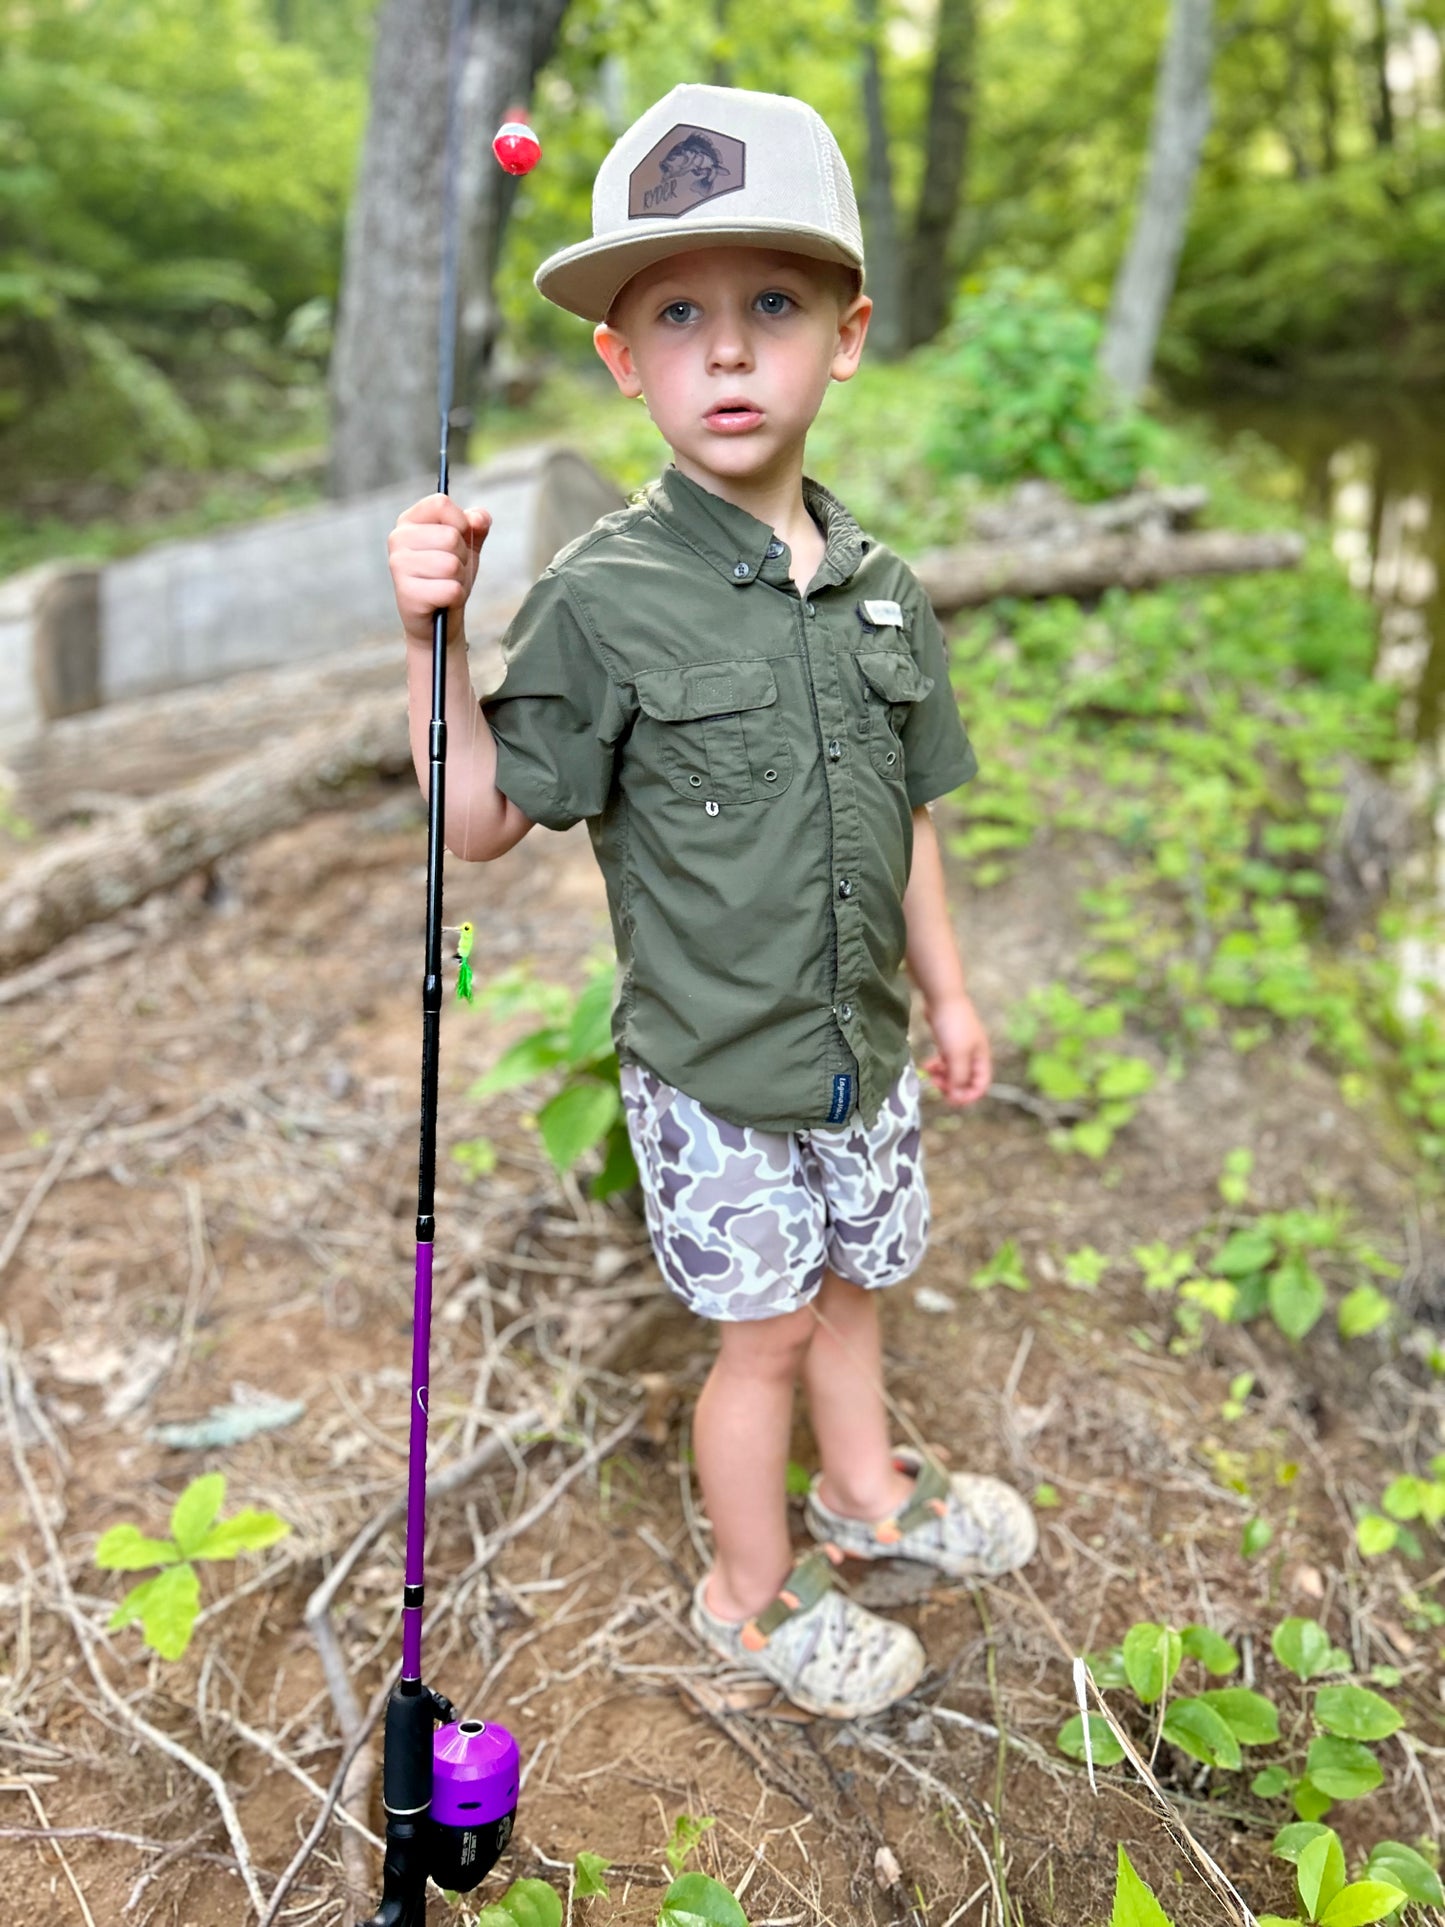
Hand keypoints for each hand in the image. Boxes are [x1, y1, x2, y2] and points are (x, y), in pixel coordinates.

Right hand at [387, 494, 491, 646]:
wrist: (439, 620)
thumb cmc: (450, 576)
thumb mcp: (468, 545)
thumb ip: (477, 525)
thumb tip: (479, 518)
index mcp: (410, 520)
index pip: (441, 503)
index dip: (461, 523)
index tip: (459, 538)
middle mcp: (397, 539)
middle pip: (451, 536)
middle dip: (462, 558)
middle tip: (451, 571)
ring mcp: (398, 565)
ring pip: (452, 564)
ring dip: (459, 579)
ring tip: (446, 585)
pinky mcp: (406, 593)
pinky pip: (451, 589)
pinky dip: (456, 597)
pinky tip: (443, 601)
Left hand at [921, 993, 990, 1105]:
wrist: (942, 997)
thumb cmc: (953, 1025)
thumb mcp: (957, 1055)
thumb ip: (958, 1077)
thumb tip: (957, 1097)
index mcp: (981, 1058)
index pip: (981, 1086)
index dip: (968, 1096)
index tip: (950, 1098)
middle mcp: (974, 1055)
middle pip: (966, 1081)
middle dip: (951, 1086)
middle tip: (936, 1084)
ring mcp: (961, 1049)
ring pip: (953, 1073)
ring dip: (942, 1077)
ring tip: (929, 1073)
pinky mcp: (948, 1043)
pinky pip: (944, 1062)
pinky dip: (936, 1067)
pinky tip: (927, 1065)